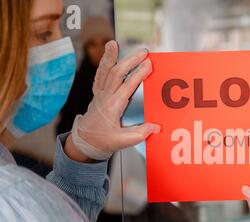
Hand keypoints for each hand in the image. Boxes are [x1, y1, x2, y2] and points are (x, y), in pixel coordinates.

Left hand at [69, 40, 159, 160]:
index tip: (148, 64)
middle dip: (130, 61)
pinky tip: (108, 54)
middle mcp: (105, 97)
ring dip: (111, 56)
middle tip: (143, 52)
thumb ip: (140, 134)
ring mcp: (99, 94)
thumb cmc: (103, 141)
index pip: (127, 86)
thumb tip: (156, 127)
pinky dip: (104, 62)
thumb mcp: (123, 141)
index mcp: (112, 107)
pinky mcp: (98, 93)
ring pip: (105, 71)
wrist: (85, 142)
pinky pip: (100, 75)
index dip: (138, 75)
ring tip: (113, 43)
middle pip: (117, 73)